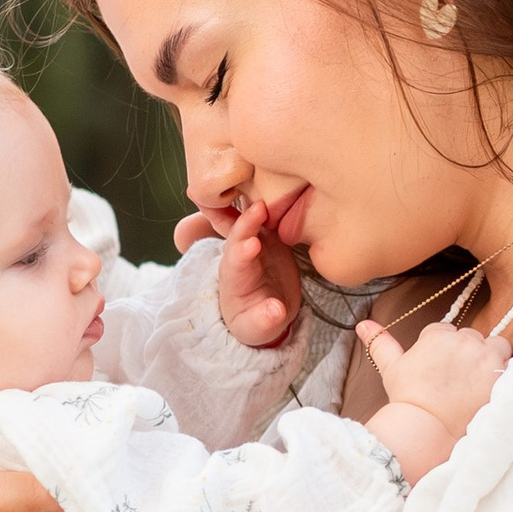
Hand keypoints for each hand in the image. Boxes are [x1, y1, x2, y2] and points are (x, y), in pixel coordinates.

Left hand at [172, 195, 301, 349]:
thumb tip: (275, 311)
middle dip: (246, 223)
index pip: (235, 265)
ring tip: (266, 191)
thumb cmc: (256, 321)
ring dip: (255, 206)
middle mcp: (240, 255)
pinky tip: (277, 182)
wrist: (264, 311)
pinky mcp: (270, 235)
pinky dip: (271, 201)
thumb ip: (264, 321)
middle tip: (258, 209)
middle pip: (238, 237)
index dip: (242, 254)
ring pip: (251, 220)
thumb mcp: (257, 329)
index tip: (252, 246)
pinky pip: (267, 215)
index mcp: (235, 279)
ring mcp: (255, 242)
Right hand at [357, 313, 510, 450]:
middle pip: (473, 338)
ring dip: (491, 358)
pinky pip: (512, 365)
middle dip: (468, 354)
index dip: (445, 351)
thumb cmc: (407, 399)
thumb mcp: (391, 369)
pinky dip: (506, 375)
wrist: (426, 427)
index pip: (447, 332)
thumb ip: (380, 343)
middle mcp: (464, 340)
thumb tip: (363, 324)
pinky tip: (494, 390)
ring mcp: (484, 356)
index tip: (441, 371)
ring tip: (479, 383)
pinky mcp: (501, 375)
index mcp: (438, 335)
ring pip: (496, 346)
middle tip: (459, 381)